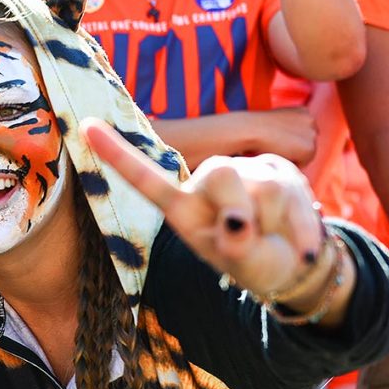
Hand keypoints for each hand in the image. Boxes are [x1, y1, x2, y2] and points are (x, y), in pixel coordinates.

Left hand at [82, 119, 324, 300]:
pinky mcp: (280, 171)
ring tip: (271, 238)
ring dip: (275, 224)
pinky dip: (302, 231)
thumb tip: (238, 224)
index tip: (85, 125)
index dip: (117, 154)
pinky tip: (299, 249)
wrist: (290, 262)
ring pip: (266, 187)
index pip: (145, 178)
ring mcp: (246, 172)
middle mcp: (208, 182)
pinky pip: (298, 198)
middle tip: (245, 234)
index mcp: (182, 207)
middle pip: (220, 173)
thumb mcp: (242, 263)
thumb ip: (237, 247)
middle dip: (238, 206)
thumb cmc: (252, 260)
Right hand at [246, 107, 316, 164]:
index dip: (291, 140)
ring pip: (307, 153)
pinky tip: (280, 156)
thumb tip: (286, 140)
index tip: (278, 142)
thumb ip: (286, 126)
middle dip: (295, 148)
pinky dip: (292, 163)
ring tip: (277, 152)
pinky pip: (303, 163)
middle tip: (277, 149)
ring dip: (294, 156)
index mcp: (303, 111)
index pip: (304, 132)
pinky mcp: (310, 149)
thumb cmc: (254, 127)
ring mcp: (312, 134)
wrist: (251, 130)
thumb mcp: (275, 120)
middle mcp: (311, 120)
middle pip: (308, 142)